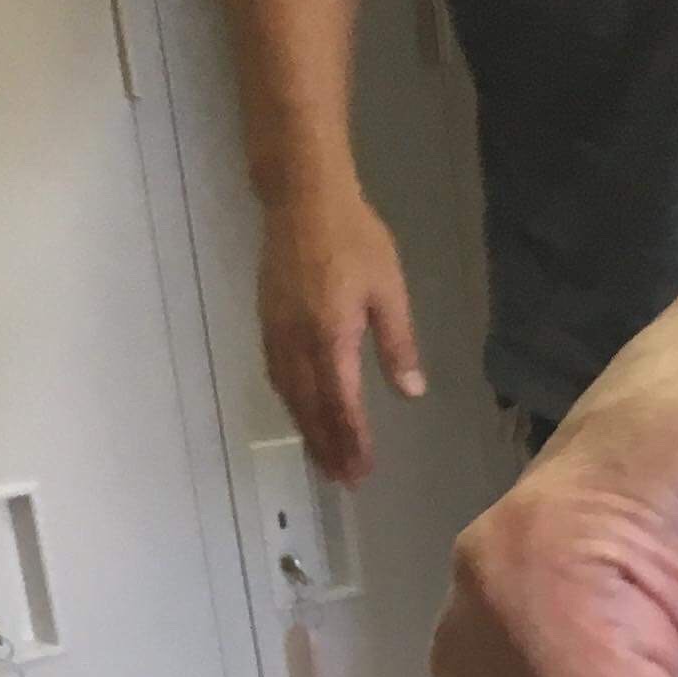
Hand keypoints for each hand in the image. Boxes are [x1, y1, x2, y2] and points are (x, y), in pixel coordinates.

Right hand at [258, 179, 423, 484]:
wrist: (302, 195)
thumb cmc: (354, 237)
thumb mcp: (389, 291)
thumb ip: (398, 345)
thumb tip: (410, 392)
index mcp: (331, 338)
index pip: (342, 405)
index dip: (352, 442)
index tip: (363, 470)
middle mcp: (298, 342)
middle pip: (312, 409)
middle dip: (328, 448)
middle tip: (343, 481)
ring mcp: (277, 330)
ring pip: (290, 395)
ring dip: (306, 431)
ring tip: (323, 460)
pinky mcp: (267, 317)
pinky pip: (276, 372)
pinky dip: (290, 402)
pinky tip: (299, 413)